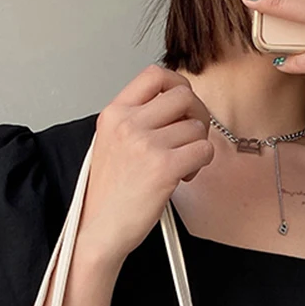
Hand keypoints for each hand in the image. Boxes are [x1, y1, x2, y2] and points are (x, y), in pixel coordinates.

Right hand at [78, 64, 214, 265]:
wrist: (100, 231)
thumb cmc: (108, 196)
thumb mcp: (110, 145)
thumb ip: (136, 121)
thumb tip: (174, 107)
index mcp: (113, 114)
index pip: (154, 75)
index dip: (177, 84)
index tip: (182, 104)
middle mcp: (128, 124)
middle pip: (183, 95)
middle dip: (197, 115)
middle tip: (191, 137)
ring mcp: (146, 144)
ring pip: (196, 127)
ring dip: (196, 146)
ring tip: (181, 166)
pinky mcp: (164, 167)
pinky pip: (204, 149)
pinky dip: (202, 163)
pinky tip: (184, 176)